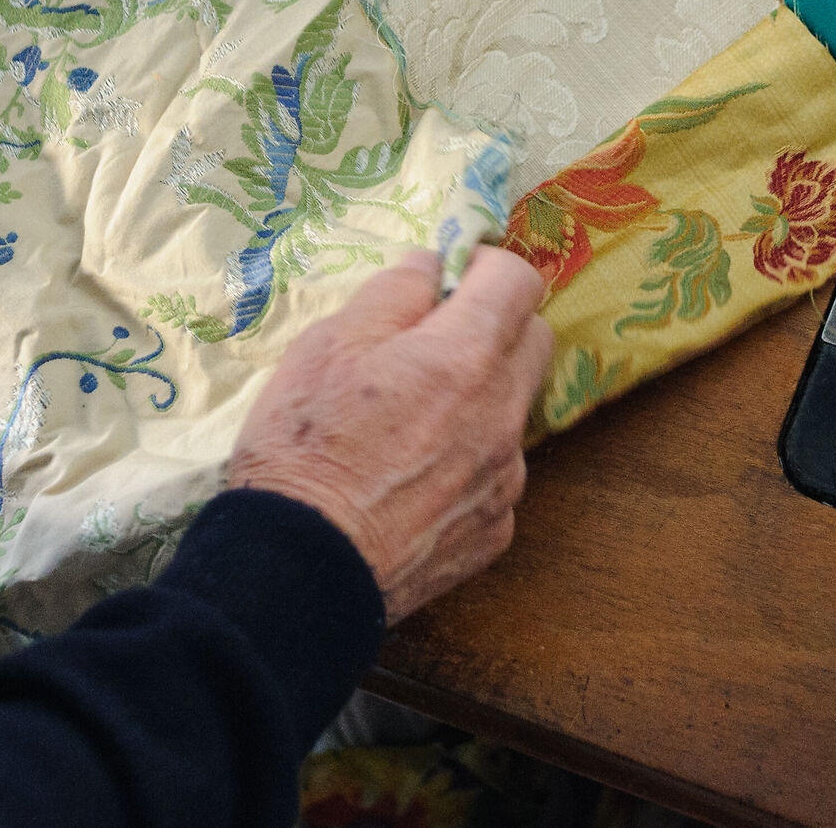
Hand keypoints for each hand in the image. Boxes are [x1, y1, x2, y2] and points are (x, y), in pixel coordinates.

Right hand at [228, 247, 554, 622]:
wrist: (301, 568)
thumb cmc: (304, 447)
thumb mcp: (326, 346)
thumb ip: (392, 295)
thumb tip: (431, 266)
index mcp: (466, 356)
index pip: (519, 280)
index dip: (485, 267)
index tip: (452, 278)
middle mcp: (503, 414)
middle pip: (534, 341)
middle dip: (495, 326)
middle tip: (432, 341)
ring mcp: (505, 478)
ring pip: (513, 412)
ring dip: (478, 399)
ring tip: (408, 423)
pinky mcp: (495, 531)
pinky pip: (495, 476)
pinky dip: (466, 464)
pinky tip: (411, 481)